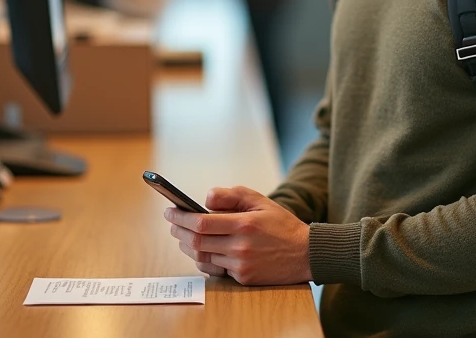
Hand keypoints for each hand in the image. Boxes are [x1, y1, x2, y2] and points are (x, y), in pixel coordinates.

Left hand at [165, 186, 312, 285]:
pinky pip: (215, 270)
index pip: (201, 223)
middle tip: (172, 223)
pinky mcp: (243, 278)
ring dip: (187, 247)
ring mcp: (241, 265)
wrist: (305, 254)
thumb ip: (233, 195)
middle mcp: (240, 246)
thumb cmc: (281, 225)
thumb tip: (206, 198)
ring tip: (182, 236)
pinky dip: (204, 259)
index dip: (181, 217)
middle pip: (196, 242)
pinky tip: (201, 251)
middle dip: (178, 231)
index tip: (170, 211)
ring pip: (202, 258)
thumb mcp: (261, 201)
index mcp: (244, 224)